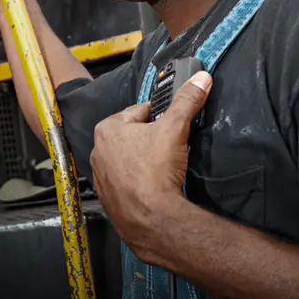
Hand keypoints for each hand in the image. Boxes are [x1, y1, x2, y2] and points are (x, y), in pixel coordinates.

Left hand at [90, 71, 212, 259]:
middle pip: (132, 135)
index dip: (159, 115)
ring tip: (163, 167)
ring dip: (143, 160)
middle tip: (170, 145)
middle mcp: (98, 152)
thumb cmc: (155, 170)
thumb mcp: (175, 128)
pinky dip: (138, 181)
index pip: (138, 111)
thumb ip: (187, 101)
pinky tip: (154, 185)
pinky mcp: (109, 199)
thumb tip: (201, 79)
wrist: (152, 219)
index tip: (171, 122)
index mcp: (107, 129)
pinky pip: (126, 182)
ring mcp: (102, 178)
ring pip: (128, 159)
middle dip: (150, 138)